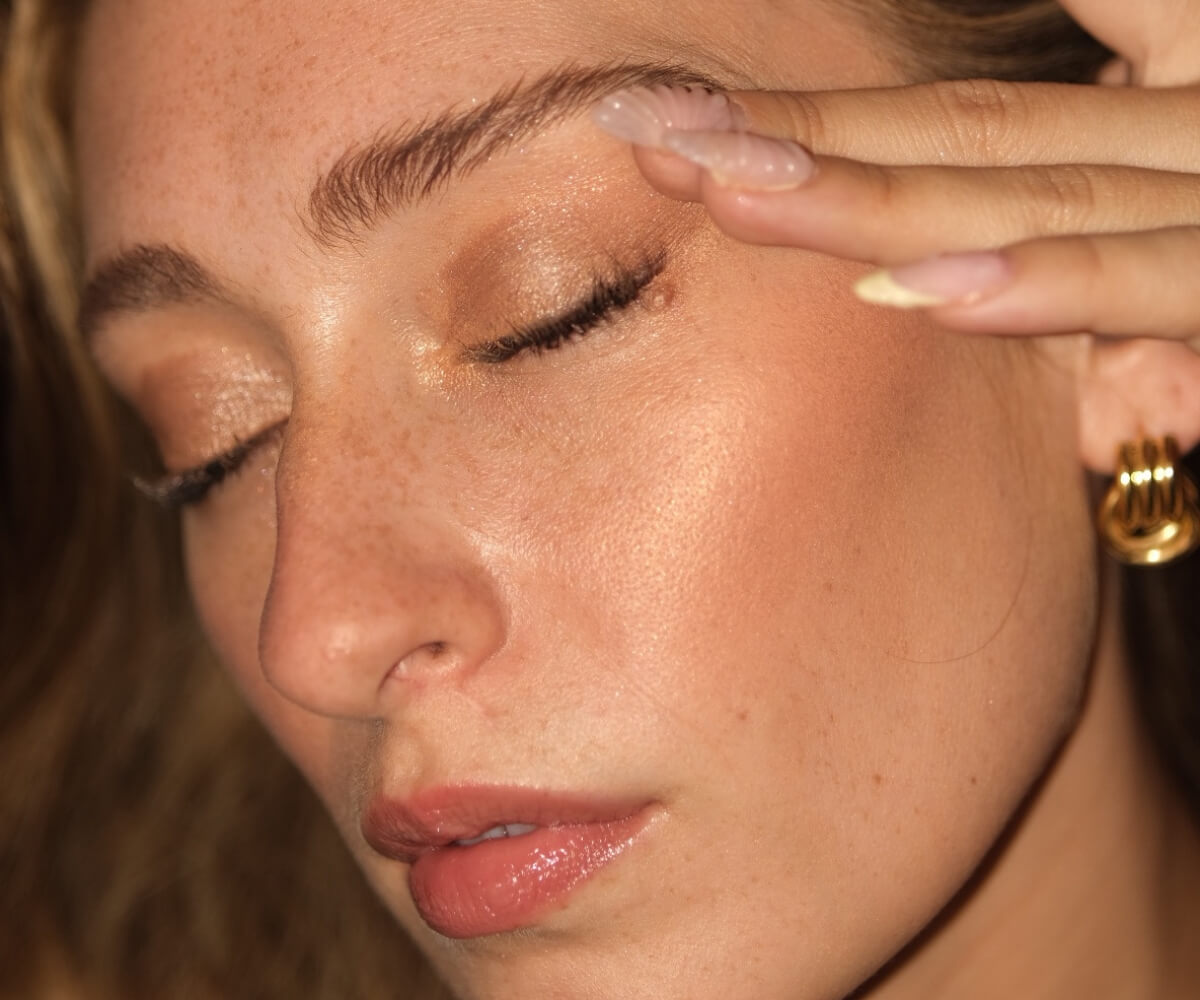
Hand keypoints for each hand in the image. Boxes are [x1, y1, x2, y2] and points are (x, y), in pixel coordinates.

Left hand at [592, 1, 1199, 354]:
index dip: (833, 119)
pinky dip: (1057, 282)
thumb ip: (1134, 287)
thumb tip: (1068, 361)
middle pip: (974, 131)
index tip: (696, 134)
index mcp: (1168, 114)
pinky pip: (1175, 278)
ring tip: (723, 188)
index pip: (975, 112)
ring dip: (875, 193)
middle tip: (649, 133)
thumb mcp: (1199, 245)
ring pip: (1043, 187)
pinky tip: (921, 287)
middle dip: (806, 137)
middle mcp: (1195, 131)